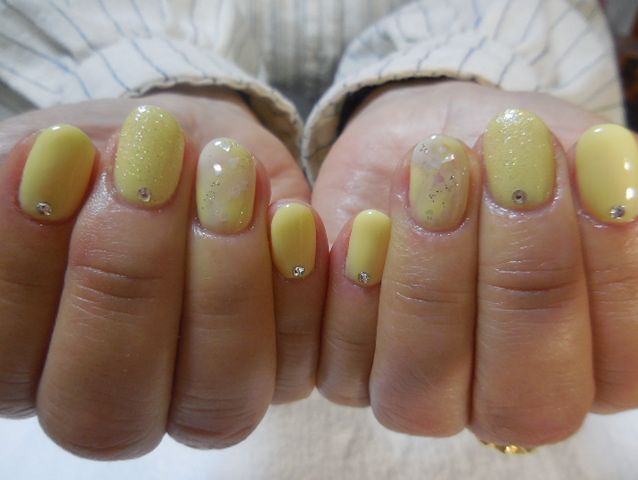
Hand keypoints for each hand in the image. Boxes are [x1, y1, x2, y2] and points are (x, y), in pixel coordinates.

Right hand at [0, 88, 327, 457]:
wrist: (187, 148)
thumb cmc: (107, 157)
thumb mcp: (61, 154)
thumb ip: (48, 182)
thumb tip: (58, 167)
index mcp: (29, 361)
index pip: (7, 358)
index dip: (29, 264)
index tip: (61, 152)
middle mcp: (114, 400)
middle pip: (108, 408)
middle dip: (133, 276)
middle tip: (154, 162)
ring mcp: (199, 399)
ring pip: (216, 404)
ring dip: (227, 286)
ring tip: (230, 174)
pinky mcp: (279, 374)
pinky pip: (300, 368)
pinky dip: (299, 293)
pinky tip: (293, 219)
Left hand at [313, 80, 637, 446]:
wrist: (432, 135)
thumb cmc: (517, 154)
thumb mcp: (576, 157)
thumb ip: (606, 197)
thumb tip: (619, 189)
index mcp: (591, 361)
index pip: (624, 363)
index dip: (610, 269)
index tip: (581, 160)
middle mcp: (509, 393)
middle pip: (525, 404)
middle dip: (521, 280)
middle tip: (508, 171)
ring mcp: (426, 392)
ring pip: (420, 397)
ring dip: (429, 286)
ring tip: (429, 179)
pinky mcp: (352, 368)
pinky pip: (342, 370)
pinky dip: (352, 299)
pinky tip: (364, 224)